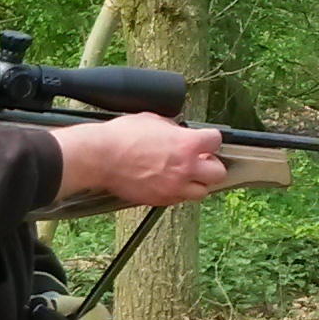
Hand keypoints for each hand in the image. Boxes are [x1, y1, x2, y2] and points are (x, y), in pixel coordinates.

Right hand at [59, 113, 226, 207]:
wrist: (100, 157)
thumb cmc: (122, 136)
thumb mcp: (153, 120)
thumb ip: (173, 129)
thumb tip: (179, 133)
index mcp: (187, 144)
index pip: (216, 141)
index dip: (210, 139)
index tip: (206, 140)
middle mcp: (185, 168)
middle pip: (218, 173)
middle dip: (210, 165)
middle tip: (199, 160)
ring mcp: (174, 187)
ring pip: (202, 192)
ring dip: (197, 182)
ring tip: (185, 175)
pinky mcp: (160, 199)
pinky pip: (179, 199)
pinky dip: (178, 192)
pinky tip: (168, 182)